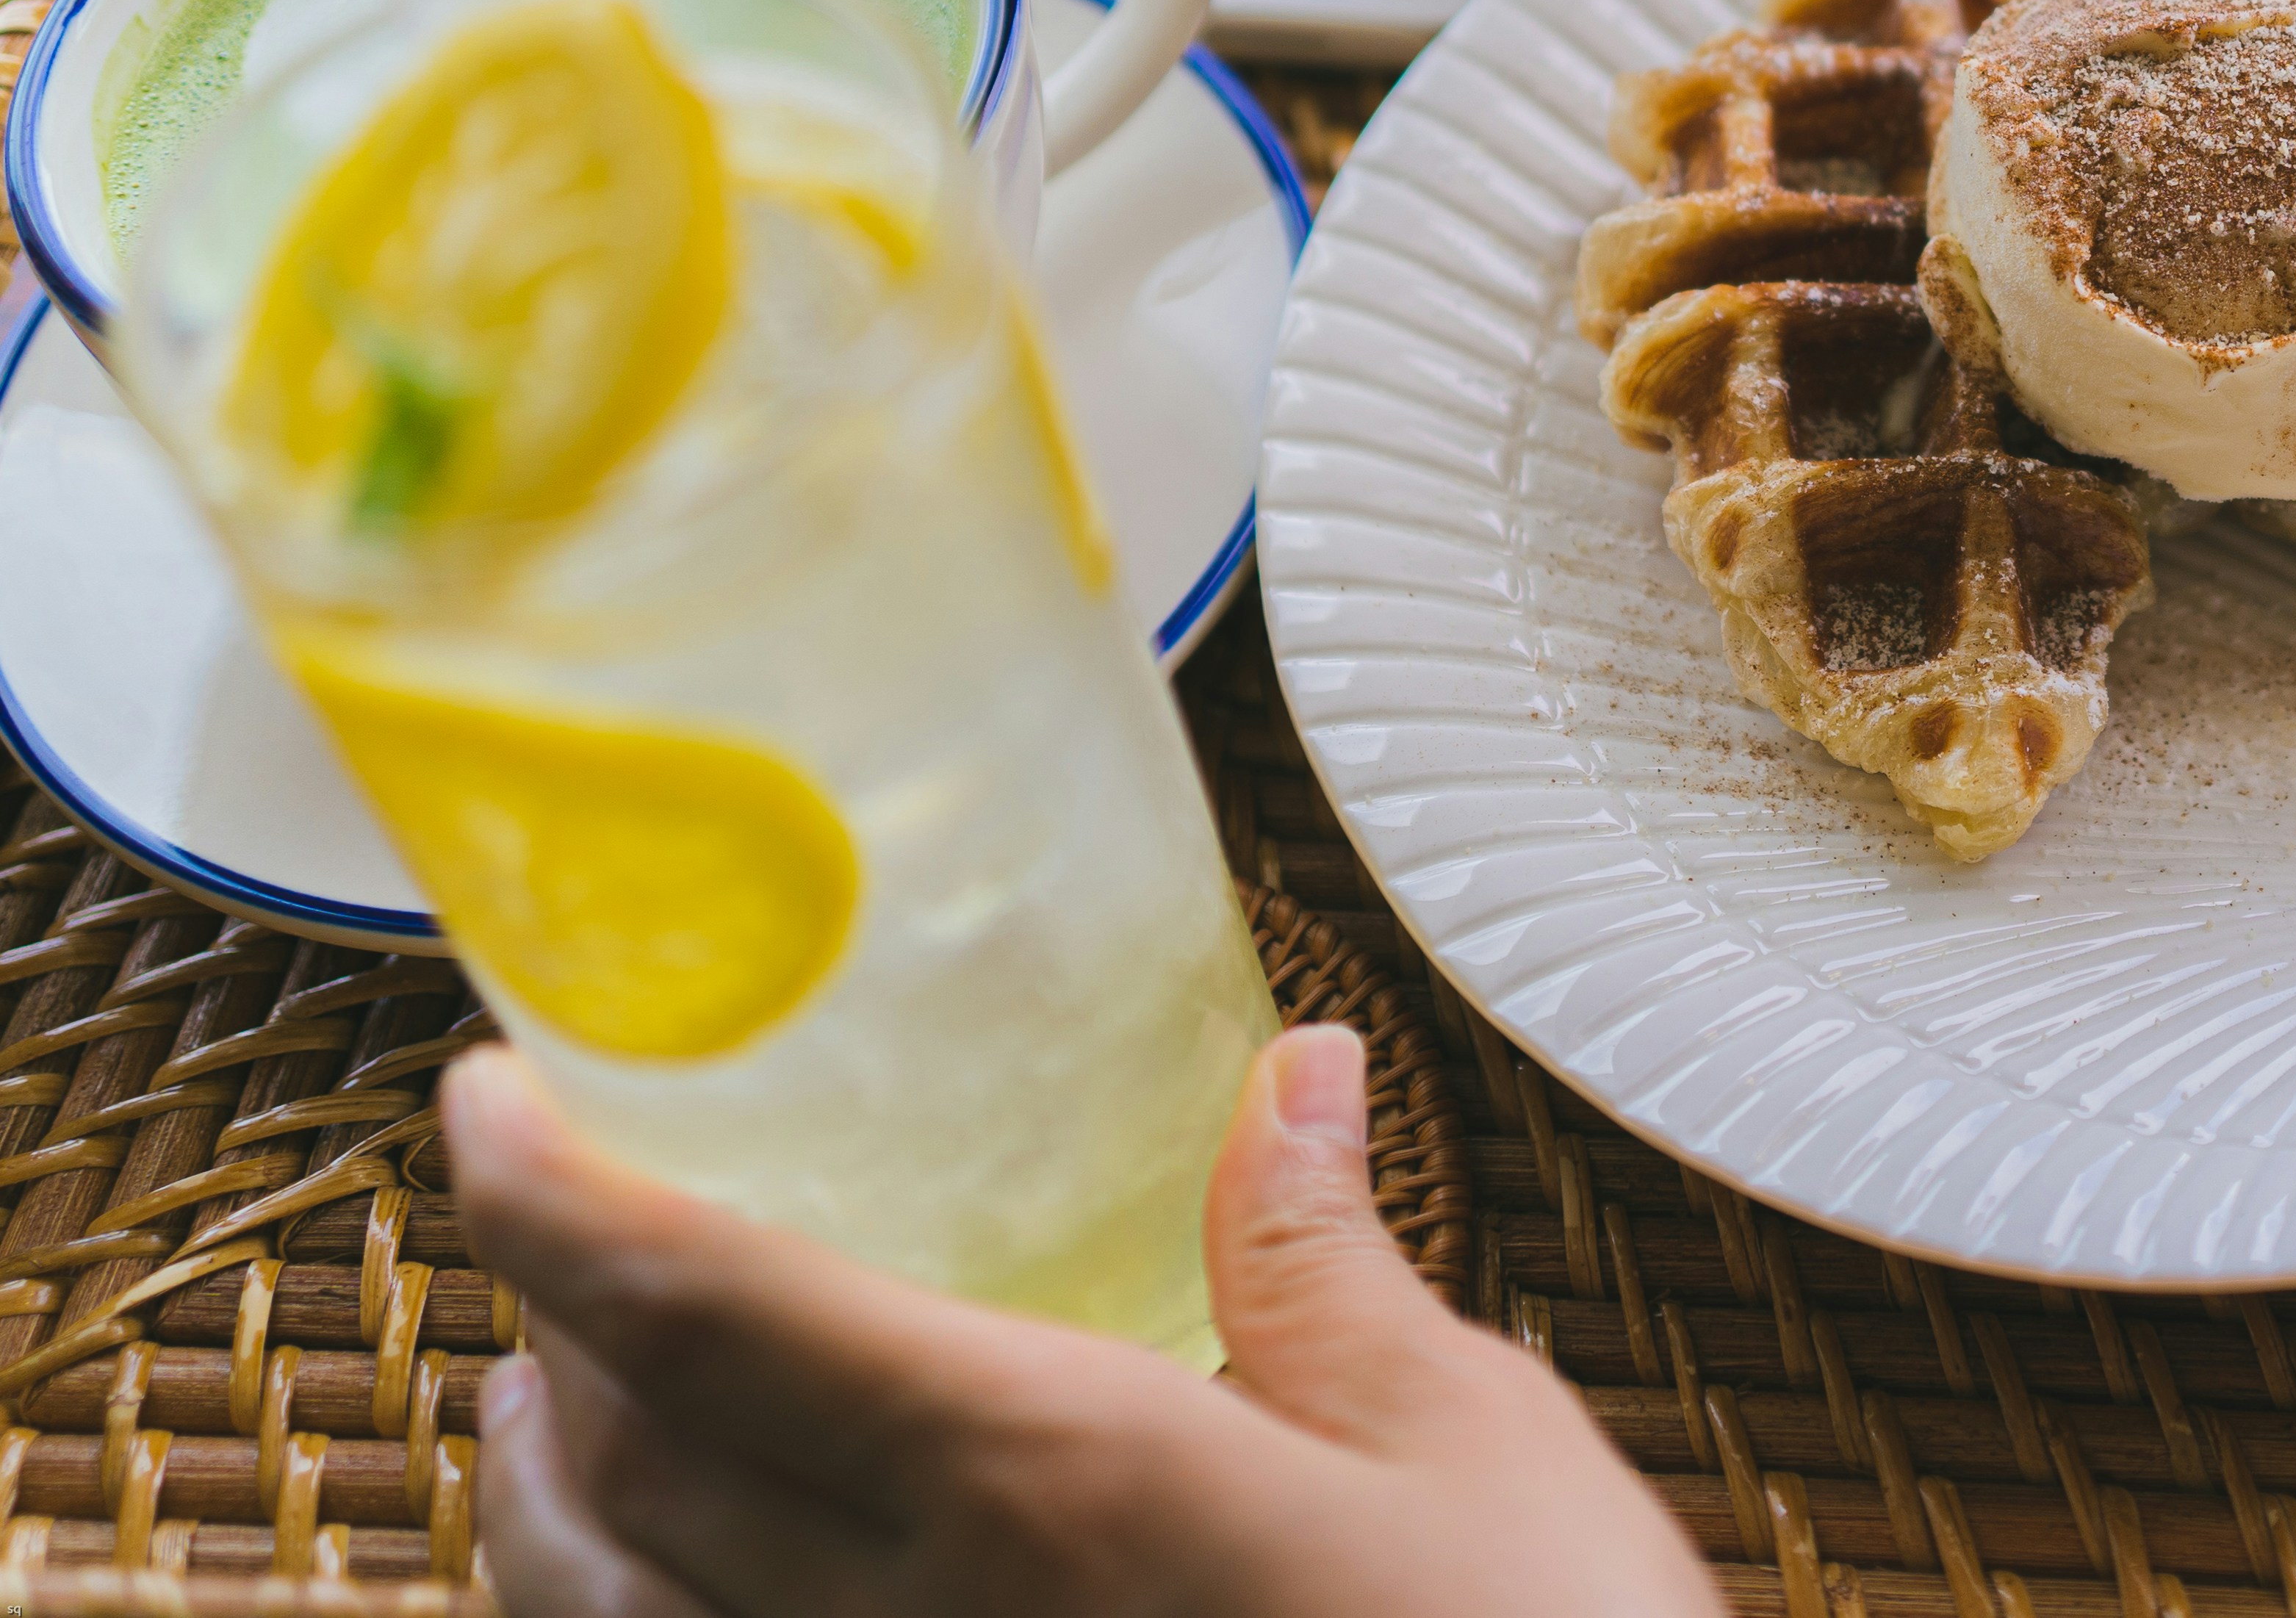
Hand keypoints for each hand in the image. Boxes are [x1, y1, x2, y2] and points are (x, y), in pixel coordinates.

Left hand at [444, 1028, 1717, 1617]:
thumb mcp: (1467, 1444)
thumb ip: (1328, 1259)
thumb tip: (1293, 1074)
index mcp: (1042, 1476)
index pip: (709, 1312)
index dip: (558, 1198)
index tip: (484, 1099)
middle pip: (619, 1464)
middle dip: (544, 1325)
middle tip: (553, 1220)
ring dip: (538, 1499)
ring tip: (550, 1408)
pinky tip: (662, 1596)